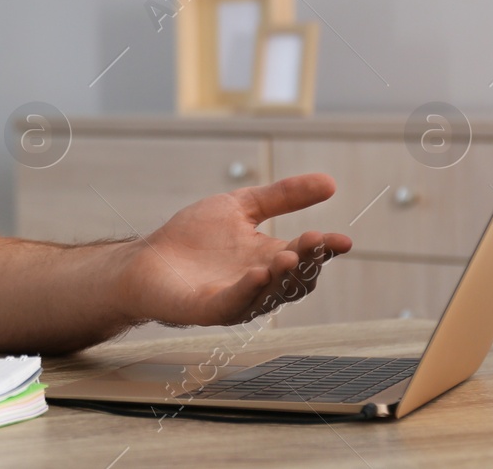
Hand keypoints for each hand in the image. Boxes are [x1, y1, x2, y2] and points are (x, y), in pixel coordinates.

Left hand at [118, 174, 351, 326]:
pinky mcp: (211, 309)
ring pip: (271, 293)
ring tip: (290, 254)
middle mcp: (262, 282)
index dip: (325, 249)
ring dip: (283, 276)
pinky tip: (257, 272)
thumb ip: (281, 195)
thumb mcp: (241, 206)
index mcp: (271, 257)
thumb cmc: (193, 237)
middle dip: (308, 260)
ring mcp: (238, 298)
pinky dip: (248, 289)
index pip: (306, 256)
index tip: (343, 240)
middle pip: (296, 278)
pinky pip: (236, 303)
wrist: (148, 260)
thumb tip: (330, 182)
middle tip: (316, 241)